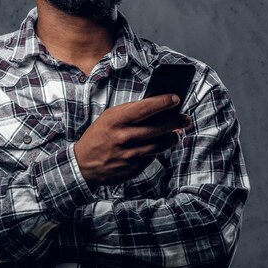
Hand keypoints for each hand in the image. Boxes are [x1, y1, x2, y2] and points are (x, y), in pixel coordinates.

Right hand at [73, 94, 190, 187]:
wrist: (83, 164)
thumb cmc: (98, 136)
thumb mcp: (108, 118)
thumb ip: (129, 112)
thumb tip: (154, 106)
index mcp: (116, 120)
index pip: (145, 108)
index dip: (163, 102)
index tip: (176, 98)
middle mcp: (123, 137)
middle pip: (157, 127)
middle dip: (175, 121)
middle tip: (185, 118)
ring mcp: (129, 154)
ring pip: (159, 145)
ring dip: (172, 138)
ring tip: (176, 133)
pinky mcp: (133, 168)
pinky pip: (152, 157)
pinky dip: (158, 150)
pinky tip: (161, 145)